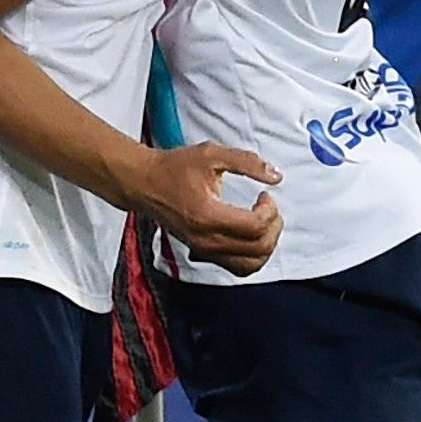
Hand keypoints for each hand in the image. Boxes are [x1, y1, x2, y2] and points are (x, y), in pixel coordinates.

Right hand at [121, 142, 282, 277]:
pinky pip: (237, 267)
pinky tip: (251, 235)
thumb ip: (246, 162)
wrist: (144, 183)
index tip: (265, 195)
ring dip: (266, 245)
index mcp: (208, 215)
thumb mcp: (211, 154)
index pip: (255, 226)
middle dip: (273, 227)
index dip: (270, 210)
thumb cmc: (174, 167)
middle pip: (258, 248)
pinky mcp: (202, 253)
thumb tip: (276, 175)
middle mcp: (206, 239)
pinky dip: (252, 256)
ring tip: (264, 223)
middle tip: (269, 208)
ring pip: (250, 265)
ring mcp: (204, 250)